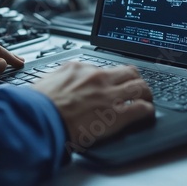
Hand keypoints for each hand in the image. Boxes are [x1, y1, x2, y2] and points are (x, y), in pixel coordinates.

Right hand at [31, 62, 153, 150]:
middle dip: (135, 79)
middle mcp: (98, 77)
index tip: (113, 81)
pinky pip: (141, 108)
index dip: (112, 76)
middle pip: (128, 71)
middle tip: (137, 86)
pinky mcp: (115, 115)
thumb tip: (63, 83)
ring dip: (146, 93)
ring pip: (140, 87)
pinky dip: (148, 110)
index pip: (104, 67)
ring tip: (146, 98)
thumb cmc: (38, 105)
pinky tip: (147, 113)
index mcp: (80, 68)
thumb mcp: (48, 81)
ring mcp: (108, 95)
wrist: (38, 120)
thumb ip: (62, 79)